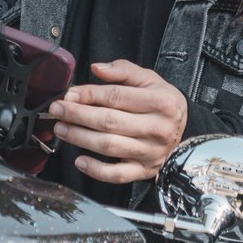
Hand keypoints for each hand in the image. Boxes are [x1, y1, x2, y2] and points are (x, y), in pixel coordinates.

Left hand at [48, 59, 187, 183]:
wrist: (184, 130)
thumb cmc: (162, 103)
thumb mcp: (149, 80)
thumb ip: (123, 71)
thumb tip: (97, 68)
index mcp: (160, 102)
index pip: (117, 96)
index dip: (89, 95)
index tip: (69, 94)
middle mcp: (157, 128)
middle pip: (109, 121)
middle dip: (78, 115)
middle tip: (57, 110)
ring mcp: (151, 152)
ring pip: (109, 146)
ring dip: (80, 138)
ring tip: (61, 129)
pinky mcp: (144, 170)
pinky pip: (117, 175)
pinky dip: (96, 170)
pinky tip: (79, 160)